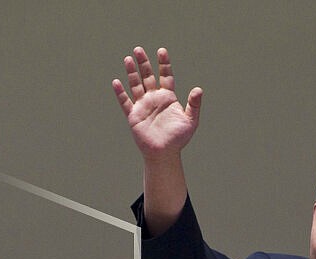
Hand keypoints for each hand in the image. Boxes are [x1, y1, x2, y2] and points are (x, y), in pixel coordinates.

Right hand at [112, 46, 202, 160]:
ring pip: (136, 85)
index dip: (164, 63)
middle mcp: (154, 99)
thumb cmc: (178, 139)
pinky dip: (120, 93)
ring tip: (128, 59)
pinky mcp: (134, 116)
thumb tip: (199, 89)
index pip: (165, 76)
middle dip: (143, 63)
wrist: (164, 154)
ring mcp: (143, 106)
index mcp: (168, 98)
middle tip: (138, 49)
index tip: (161, 51)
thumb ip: (194, 104)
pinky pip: (125, 102)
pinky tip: (116, 82)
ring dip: (132, 73)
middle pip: (148, 76)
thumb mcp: (191, 120)